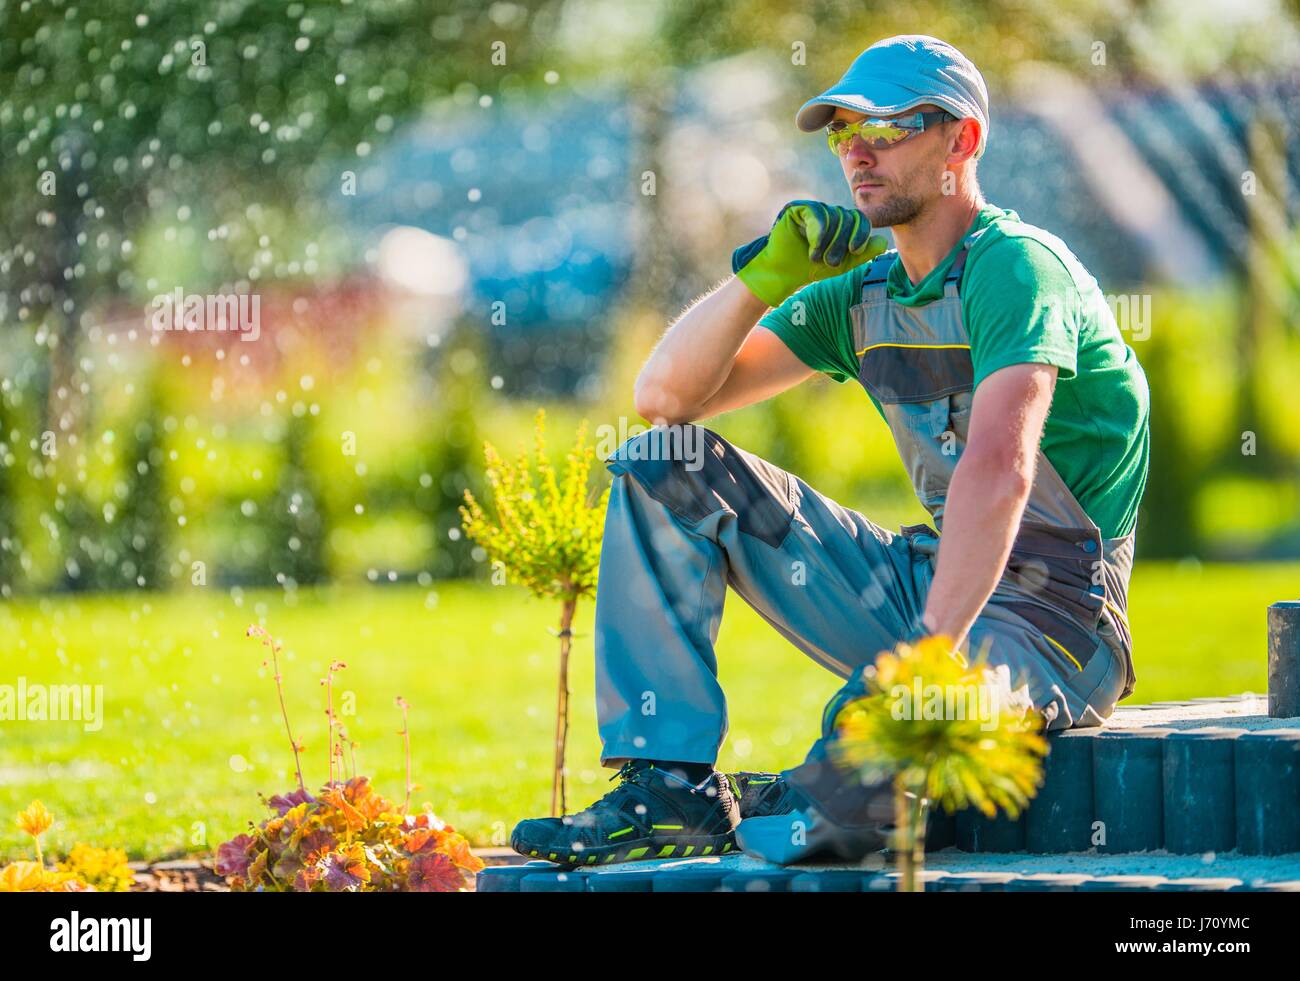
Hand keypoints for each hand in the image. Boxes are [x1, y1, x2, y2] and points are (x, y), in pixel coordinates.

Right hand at [731, 200, 885, 307]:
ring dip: (827, 241)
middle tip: (830, 263)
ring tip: (815, 257)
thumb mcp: (842, 264)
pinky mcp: (798, 208)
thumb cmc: (810, 269)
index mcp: (840, 223)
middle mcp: (828, 212)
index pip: (860, 219)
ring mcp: (813, 209)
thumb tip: (882, 242)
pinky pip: (817, 213)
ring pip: (833, 216)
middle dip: (841, 243)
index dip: (861, 233)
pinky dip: (818, 232)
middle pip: (848, 217)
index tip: (855, 251)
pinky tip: (812, 246)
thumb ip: (862, 254)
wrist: (783, 273)